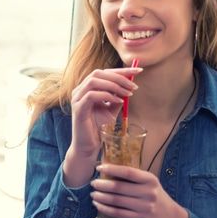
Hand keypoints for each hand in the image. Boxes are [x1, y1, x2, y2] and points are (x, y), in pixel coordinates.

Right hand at [64, 67, 140, 184]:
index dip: (122, 70)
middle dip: (119, 76)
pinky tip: (119, 101)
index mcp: (87, 88)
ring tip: (129, 94)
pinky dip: (107, 96)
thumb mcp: (111, 109)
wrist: (88, 146)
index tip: (139, 71)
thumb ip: (118, 96)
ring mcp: (77, 99)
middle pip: (98, 73)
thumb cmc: (98, 128)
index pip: (104, 72)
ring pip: (94, 81)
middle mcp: (79, 90)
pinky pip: (91, 96)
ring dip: (114, 85)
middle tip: (134, 85)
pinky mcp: (78, 109)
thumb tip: (130, 85)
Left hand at [90, 164, 188, 217]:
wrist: (170, 216)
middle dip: (102, 185)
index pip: (128, 172)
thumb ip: (133, 177)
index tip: (98, 168)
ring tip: (93, 194)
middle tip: (93, 183)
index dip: (111, 169)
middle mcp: (148, 192)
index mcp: (150, 179)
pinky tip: (98, 205)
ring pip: (116, 201)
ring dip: (101, 197)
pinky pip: (118, 213)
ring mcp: (145, 206)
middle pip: (119, 187)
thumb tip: (107, 169)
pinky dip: (105, 209)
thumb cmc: (154, 195)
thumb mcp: (149, 183)